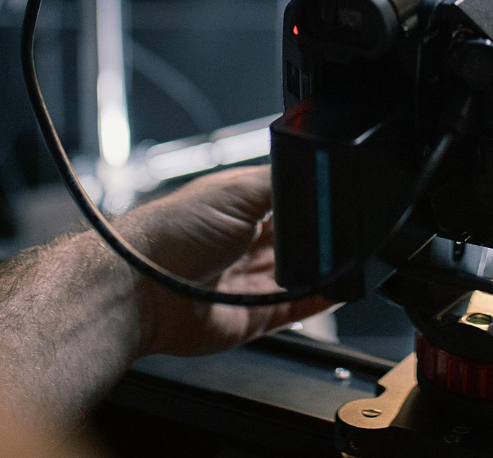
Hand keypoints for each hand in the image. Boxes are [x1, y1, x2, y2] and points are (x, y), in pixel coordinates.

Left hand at [0, 164, 330, 423]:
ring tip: (349, 253)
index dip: (315, 197)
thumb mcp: (239, 189)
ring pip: (301, 272)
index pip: (290, 197)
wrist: (143, 286)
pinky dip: (320, 298)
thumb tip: (317, 175)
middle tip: (347, 227)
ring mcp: (249, 280)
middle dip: (321, 232)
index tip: (341, 196)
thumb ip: (284, 185)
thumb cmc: (174, 229)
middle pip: (299, 236)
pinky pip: (296, 308)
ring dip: (323, 264)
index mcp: (241, 204)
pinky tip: (339, 285)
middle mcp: (244, 241)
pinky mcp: (252, 317)